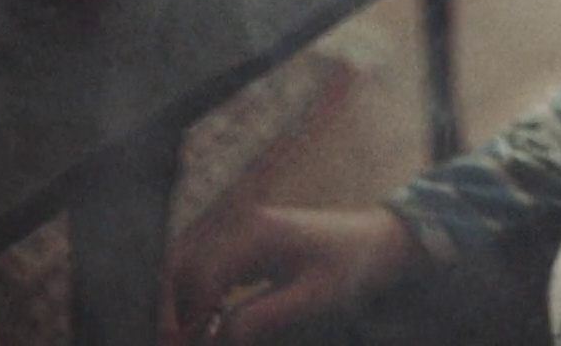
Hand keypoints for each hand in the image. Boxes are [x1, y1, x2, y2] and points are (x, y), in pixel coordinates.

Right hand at [164, 206, 418, 344]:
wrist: (383, 240)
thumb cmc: (353, 267)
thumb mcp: (312, 298)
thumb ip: (261, 318)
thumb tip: (214, 338)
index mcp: (255, 234)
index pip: (201, 279)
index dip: (185, 320)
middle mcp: (243, 226)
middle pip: (187, 270)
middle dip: (177, 312)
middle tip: (180, 345)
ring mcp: (246, 232)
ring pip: (195, 270)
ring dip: (187, 306)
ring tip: (194, 338)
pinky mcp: (252, 244)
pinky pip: (213, 270)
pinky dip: (204, 297)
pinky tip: (211, 323)